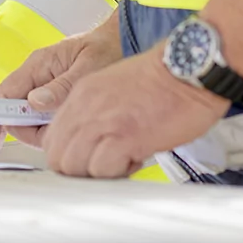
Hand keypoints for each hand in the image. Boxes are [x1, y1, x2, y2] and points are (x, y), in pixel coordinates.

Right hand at [0, 16, 122, 148]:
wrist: (124, 42)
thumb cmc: (108, 47)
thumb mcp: (87, 67)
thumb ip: (61, 86)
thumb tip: (34, 102)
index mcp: (38, 64)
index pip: (4, 93)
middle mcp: (36, 77)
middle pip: (14, 111)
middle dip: (27, 129)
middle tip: (55, 135)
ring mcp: (44, 88)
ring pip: (30, 119)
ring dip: (44, 131)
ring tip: (71, 128)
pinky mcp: (55, 98)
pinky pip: (45, 120)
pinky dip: (55, 128)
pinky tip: (75, 126)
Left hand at [41, 46, 229, 178]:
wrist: (190, 69)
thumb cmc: (164, 80)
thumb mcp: (115, 88)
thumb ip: (96, 112)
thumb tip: (90, 143)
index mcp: (82, 95)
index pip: (52, 138)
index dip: (68, 156)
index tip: (86, 160)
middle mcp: (86, 107)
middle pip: (58, 157)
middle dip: (79, 170)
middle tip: (106, 164)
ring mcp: (102, 122)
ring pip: (74, 166)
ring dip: (98, 173)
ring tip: (124, 160)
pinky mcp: (123, 137)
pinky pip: (102, 170)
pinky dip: (118, 172)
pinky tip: (137, 158)